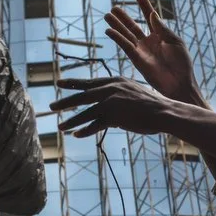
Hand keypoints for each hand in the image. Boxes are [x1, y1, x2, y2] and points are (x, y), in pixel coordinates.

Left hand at [50, 77, 178, 137]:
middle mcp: (110, 90)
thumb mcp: (132, 91)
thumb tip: (105, 105)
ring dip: (71, 121)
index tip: (59, 82)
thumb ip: (117, 94)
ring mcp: (111, 102)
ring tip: (60, 126)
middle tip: (51, 106)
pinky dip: (85, 130)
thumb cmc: (152, 104)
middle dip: (65, 102)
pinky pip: (95, 125)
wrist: (163, 111)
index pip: (89, 82)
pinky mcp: (114, 116)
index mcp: (114, 81)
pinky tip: (76, 134)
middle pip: (82, 96)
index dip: (73, 83)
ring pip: (85, 113)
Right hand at [105, 0, 202, 104]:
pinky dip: (117, 38)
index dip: (144, 6)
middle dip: (124, 17)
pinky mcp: (137, 60)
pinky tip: (109, 30)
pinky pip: (125, 47)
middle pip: (133, 26)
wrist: (180, 83)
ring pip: (126, 35)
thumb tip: (153, 14)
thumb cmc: (182, 64)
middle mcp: (148, 42)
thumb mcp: (175, 42)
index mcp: (160, 36)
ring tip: (107, 15)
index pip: (150, 17)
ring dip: (117, 26)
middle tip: (114, 7)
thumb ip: (163, 28)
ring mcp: (141, 51)